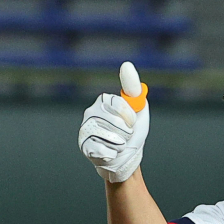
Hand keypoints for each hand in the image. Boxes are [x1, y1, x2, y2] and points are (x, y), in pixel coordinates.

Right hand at [78, 62, 149, 182]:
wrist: (126, 159)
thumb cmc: (133, 134)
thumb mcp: (139, 110)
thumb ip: (134, 89)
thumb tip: (126, 64)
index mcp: (104, 101)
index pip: (118, 105)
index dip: (129, 117)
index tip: (132, 122)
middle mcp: (91, 111)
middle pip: (114, 121)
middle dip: (126, 132)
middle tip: (126, 136)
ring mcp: (86, 128)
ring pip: (108, 136)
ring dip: (120, 145)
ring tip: (119, 145)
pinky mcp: (84, 145)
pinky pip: (101, 149)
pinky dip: (111, 154)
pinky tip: (111, 153)